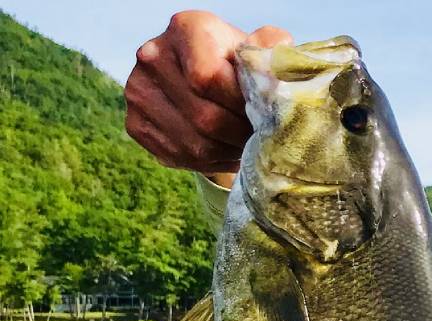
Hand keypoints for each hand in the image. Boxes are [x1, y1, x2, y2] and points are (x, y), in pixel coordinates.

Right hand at [124, 10, 290, 175]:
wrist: (204, 82)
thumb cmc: (238, 65)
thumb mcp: (259, 50)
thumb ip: (270, 50)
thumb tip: (279, 51)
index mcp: (186, 29)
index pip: (209, 78)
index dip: (241, 105)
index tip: (263, 113)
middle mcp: (153, 56)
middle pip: (205, 116)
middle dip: (241, 133)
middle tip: (261, 138)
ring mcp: (138, 91)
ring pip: (195, 143)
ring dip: (229, 152)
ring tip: (246, 145)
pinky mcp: (135, 123)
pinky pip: (180, 156)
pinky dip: (211, 162)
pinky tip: (226, 150)